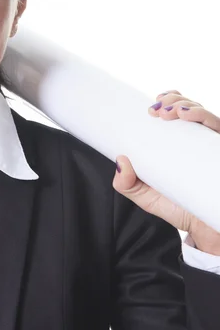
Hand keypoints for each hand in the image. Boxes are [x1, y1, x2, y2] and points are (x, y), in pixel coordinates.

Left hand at [113, 90, 219, 254]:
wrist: (206, 229)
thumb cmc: (178, 208)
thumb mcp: (146, 196)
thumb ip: (127, 184)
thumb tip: (120, 161)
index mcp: (177, 144)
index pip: (176, 112)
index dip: (167, 100)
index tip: (152, 105)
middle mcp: (196, 140)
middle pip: (188, 107)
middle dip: (172, 100)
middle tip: (156, 110)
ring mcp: (210, 144)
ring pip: (203, 113)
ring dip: (185, 105)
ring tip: (171, 112)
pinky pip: (218, 127)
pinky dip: (203, 116)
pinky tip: (187, 116)